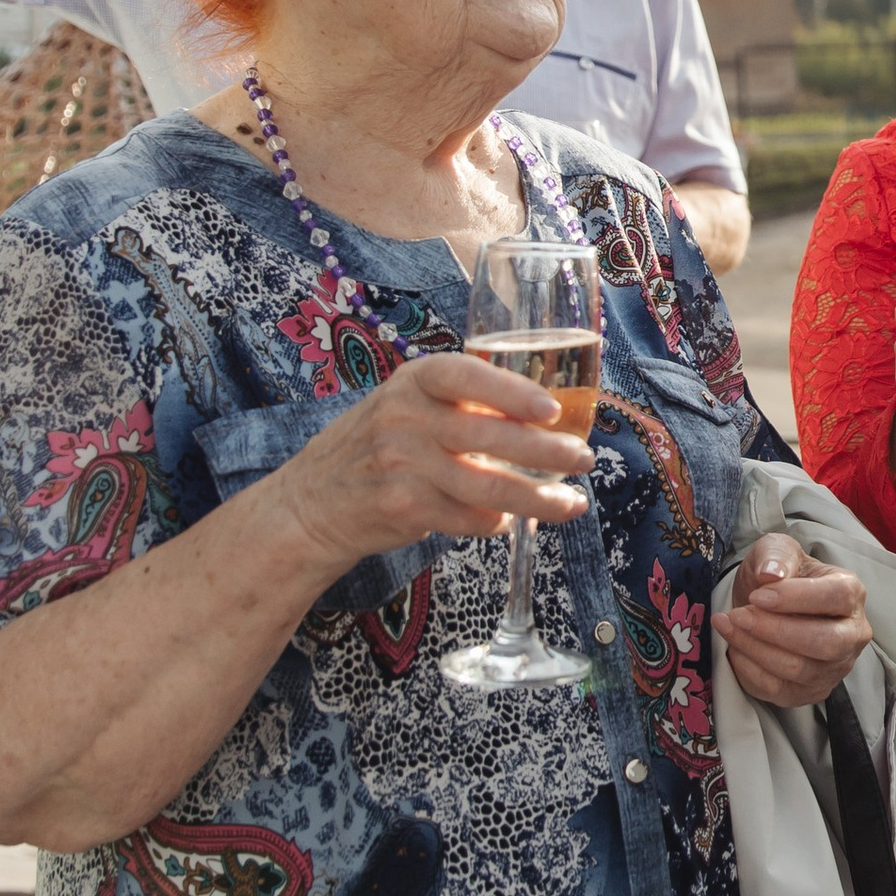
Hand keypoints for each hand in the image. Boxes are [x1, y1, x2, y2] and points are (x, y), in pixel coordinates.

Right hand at [274, 351, 594, 572]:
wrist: (310, 502)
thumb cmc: (378, 446)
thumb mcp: (408, 405)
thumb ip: (462, 403)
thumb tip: (550, 415)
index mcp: (414, 381)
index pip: (464, 375)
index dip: (511, 391)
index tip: (553, 410)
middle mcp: (404, 417)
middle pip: (489, 435)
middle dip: (548, 452)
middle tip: (585, 459)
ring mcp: (401, 464)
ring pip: (488, 485)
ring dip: (539, 499)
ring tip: (572, 503)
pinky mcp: (402, 507)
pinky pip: (468, 516)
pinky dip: (497, 521)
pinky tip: (511, 520)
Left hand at [712, 532, 870, 704]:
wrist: (768, 603)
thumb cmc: (779, 575)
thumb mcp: (777, 550)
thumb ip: (775, 555)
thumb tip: (770, 574)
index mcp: (852, 592)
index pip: (836, 597)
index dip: (796, 598)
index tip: (758, 595)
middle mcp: (853, 634)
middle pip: (824, 643)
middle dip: (774, 631)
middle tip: (738, 615)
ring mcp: (835, 667)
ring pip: (798, 670)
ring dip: (755, 649)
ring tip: (728, 626)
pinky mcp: (812, 691)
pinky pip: (779, 690)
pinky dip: (750, 671)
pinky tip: (735, 649)